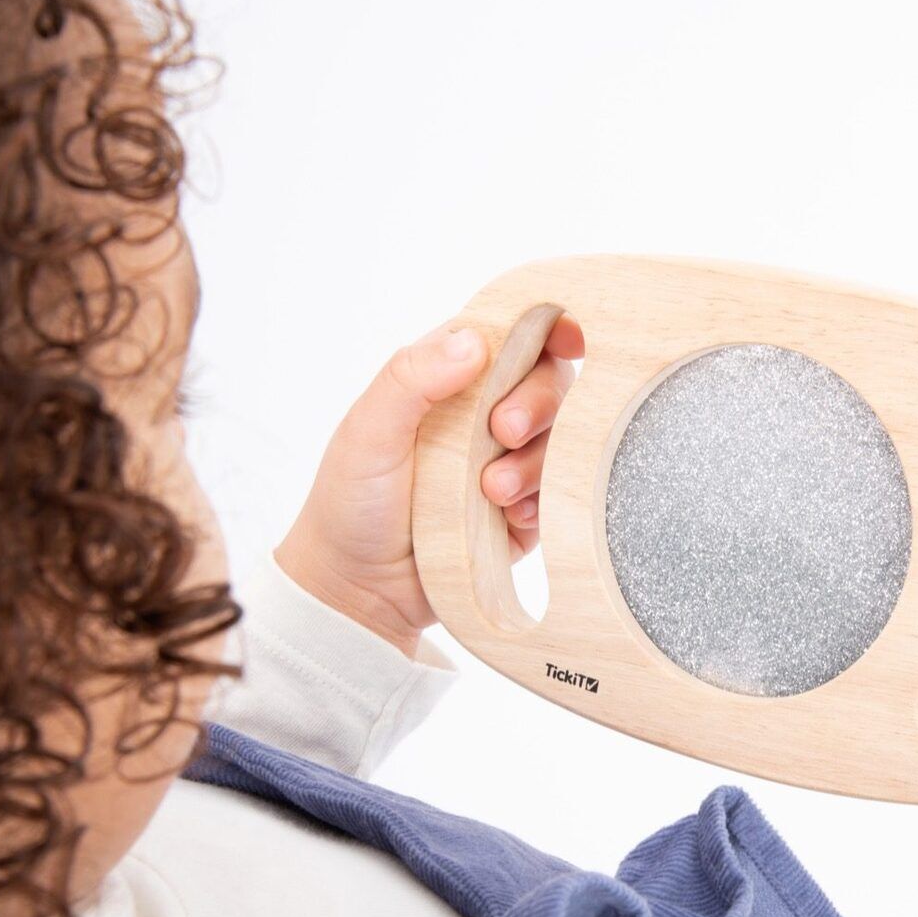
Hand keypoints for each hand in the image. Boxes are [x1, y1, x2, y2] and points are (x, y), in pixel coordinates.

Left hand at [275, 316, 584, 653]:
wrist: (358, 590)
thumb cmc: (351, 503)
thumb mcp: (368, 431)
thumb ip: (411, 377)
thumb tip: (473, 341)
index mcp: (445, 380)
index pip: (507, 334)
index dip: (544, 326)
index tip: (566, 337)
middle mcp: (481, 415)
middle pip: (548, 382)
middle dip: (537, 401)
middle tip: (504, 431)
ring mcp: (506, 463)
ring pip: (559, 440)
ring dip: (534, 461)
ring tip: (492, 493)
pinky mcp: (523, 511)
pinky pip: (558, 494)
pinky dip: (541, 501)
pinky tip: (507, 518)